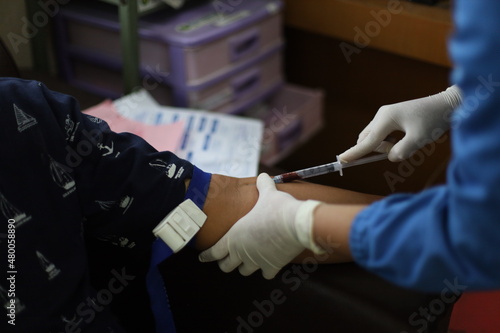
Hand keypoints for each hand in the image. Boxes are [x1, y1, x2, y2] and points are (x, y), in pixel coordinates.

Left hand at [198, 173, 323, 278]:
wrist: (296, 223)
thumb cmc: (276, 208)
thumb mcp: (267, 193)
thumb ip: (262, 185)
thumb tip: (263, 176)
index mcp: (234, 236)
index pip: (214, 251)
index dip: (207, 255)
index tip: (202, 258)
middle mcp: (241, 252)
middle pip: (226, 266)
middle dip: (226, 262)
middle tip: (227, 259)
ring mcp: (256, 261)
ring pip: (244, 271)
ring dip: (245, 267)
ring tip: (247, 262)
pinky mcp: (272, 266)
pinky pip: (266, 274)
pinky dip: (267, 270)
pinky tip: (269, 266)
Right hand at [339, 85, 461, 161]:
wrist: (447, 104)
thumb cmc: (433, 120)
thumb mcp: (419, 140)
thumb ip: (401, 152)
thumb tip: (390, 157)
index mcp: (385, 119)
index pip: (367, 142)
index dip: (355, 153)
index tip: (341, 160)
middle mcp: (381, 115)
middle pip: (367, 139)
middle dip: (377, 150)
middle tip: (399, 151)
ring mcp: (386, 115)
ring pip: (374, 137)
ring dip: (385, 146)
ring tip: (407, 144)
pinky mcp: (391, 117)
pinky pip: (382, 134)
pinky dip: (389, 141)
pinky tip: (405, 139)